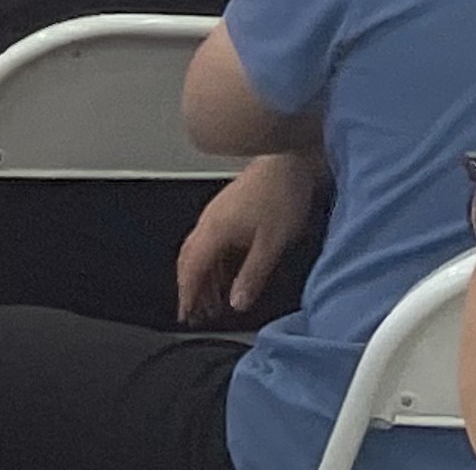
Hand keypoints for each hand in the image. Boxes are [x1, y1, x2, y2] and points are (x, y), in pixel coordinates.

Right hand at [175, 150, 320, 323]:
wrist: (288, 162)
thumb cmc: (281, 195)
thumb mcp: (271, 244)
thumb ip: (252, 275)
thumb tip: (237, 301)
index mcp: (214, 231)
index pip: (191, 268)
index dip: (187, 294)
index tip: (186, 314)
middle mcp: (209, 221)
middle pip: (189, 260)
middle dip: (190, 287)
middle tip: (195, 312)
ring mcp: (217, 214)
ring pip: (199, 251)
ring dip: (202, 276)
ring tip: (212, 299)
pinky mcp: (228, 210)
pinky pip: (211, 241)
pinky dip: (213, 262)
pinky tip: (225, 272)